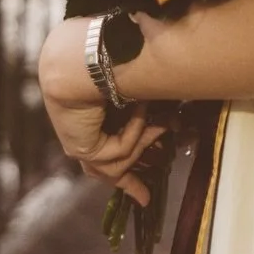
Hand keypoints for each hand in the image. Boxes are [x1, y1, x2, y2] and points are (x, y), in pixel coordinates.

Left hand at [37, 16, 167, 205]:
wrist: (84, 57)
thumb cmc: (108, 64)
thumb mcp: (135, 94)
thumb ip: (146, 112)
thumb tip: (174, 120)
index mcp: (89, 124)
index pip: (107, 157)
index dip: (127, 179)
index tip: (144, 197)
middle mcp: (81, 137)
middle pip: (108, 173)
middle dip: (129, 182)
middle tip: (145, 197)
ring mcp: (79, 145)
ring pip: (118, 164)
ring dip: (144, 142)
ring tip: (162, 122)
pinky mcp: (82, 147)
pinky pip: (118, 152)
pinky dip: (135, 131)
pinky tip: (140, 110)